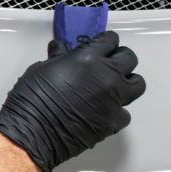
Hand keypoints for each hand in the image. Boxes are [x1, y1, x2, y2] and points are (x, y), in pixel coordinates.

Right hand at [0, 31, 145, 171]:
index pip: (110, 40)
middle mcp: (107, 75)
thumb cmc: (32, 97)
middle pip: (129, 58)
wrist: (33, 132)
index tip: (100, 47)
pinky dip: (116, 111)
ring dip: (126, 83)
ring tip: (112, 87)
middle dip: (120, 59)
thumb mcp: (42, 69)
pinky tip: (102, 112)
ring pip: (138, 84)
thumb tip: (61, 50)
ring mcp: (114, 99)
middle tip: (107, 65)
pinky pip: (125, 112)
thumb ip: (59, 58)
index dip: (105, 42)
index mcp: (88, 58)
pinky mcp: (114, 121)